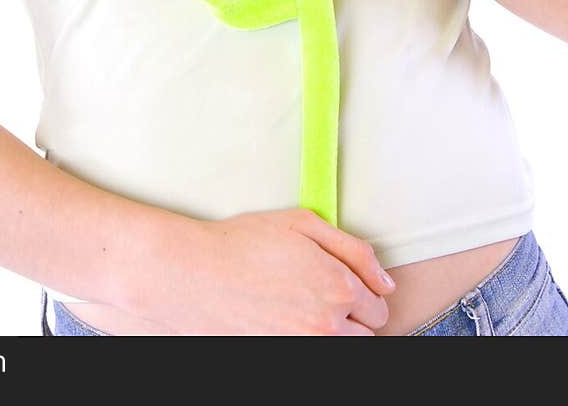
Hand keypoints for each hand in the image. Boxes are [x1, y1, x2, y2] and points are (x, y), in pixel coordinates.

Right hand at [148, 207, 394, 335]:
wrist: (194, 276)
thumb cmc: (243, 244)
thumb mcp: (302, 223)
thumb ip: (354, 249)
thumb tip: (386, 281)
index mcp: (338, 287)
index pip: (379, 306)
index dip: (364, 292)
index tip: (345, 284)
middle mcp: (328, 324)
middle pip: (368, 334)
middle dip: (353, 315)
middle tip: (322, 295)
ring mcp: (305, 346)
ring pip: (345, 348)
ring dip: (336, 332)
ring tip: (305, 309)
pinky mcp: (285, 357)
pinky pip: (317, 354)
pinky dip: (310, 340)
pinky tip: (289, 321)